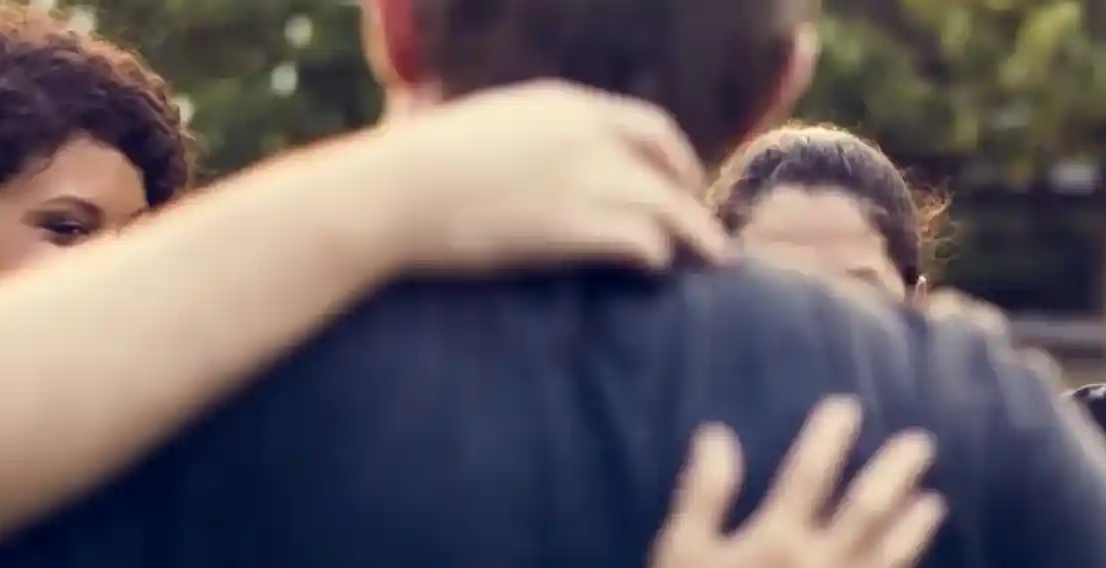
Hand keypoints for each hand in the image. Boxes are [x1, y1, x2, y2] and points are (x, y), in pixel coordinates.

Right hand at [311, 80, 728, 277]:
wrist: (393, 194)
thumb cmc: (414, 171)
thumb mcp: (479, 130)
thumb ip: (521, 138)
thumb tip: (520, 161)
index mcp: (565, 106)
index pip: (648, 128)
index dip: (676, 160)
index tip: (686, 186)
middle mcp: (588, 136)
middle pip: (669, 171)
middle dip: (695, 205)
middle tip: (710, 238)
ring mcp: (588, 180)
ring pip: (670, 211)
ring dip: (693, 240)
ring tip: (712, 266)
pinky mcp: (579, 228)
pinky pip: (646, 245)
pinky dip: (658, 261)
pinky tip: (657, 276)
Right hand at [653, 397, 947, 567]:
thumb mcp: (680, 554)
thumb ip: (703, 495)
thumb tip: (717, 434)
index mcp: (778, 540)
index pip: (811, 474)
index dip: (830, 436)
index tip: (847, 407)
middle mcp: (822, 566)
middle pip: (869, 507)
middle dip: (896, 471)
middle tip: (921, 442)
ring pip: (892, 556)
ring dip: (914, 526)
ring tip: (933, 501)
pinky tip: (915, 567)